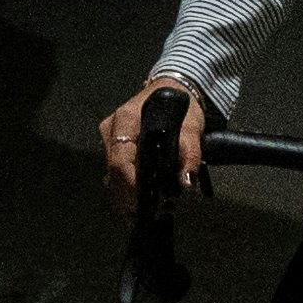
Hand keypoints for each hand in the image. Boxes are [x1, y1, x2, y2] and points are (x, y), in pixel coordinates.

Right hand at [96, 77, 210, 215]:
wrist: (173, 90)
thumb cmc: (180, 105)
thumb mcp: (191, 126)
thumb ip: (190, 153)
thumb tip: (185, 183)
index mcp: (126, 119)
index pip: (120, 158)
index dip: (130, 184)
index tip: (146, 202)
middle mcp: (112, 129)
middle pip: (114, 171)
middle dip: (131, 197)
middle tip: (155, 212)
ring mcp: (110, 139)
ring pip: (112, 176)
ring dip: (128, 197)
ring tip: (153, 211)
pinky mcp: (115, 148)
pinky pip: (116, 173)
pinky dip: (127, 190)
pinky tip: (142, 203)